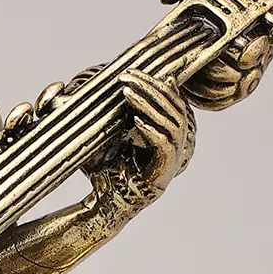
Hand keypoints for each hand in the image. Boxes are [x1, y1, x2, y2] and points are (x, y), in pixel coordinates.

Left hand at [88, 72, 196, 221]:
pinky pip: (166, 149)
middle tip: (127, 79)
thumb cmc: (101, 167)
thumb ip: (106, 110)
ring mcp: (171, 163)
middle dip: (151, 90)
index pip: (172, 101)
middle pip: (175, 110)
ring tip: (128, 95)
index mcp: (166, 132)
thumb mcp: (103, 132)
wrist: (99, 201)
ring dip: (150, 106)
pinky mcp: (162, 178)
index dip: (156, 84)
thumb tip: (97, 83)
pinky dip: (152, 133)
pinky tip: (135, 121)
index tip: (132, 72)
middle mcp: (174, 146)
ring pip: (173, 126)